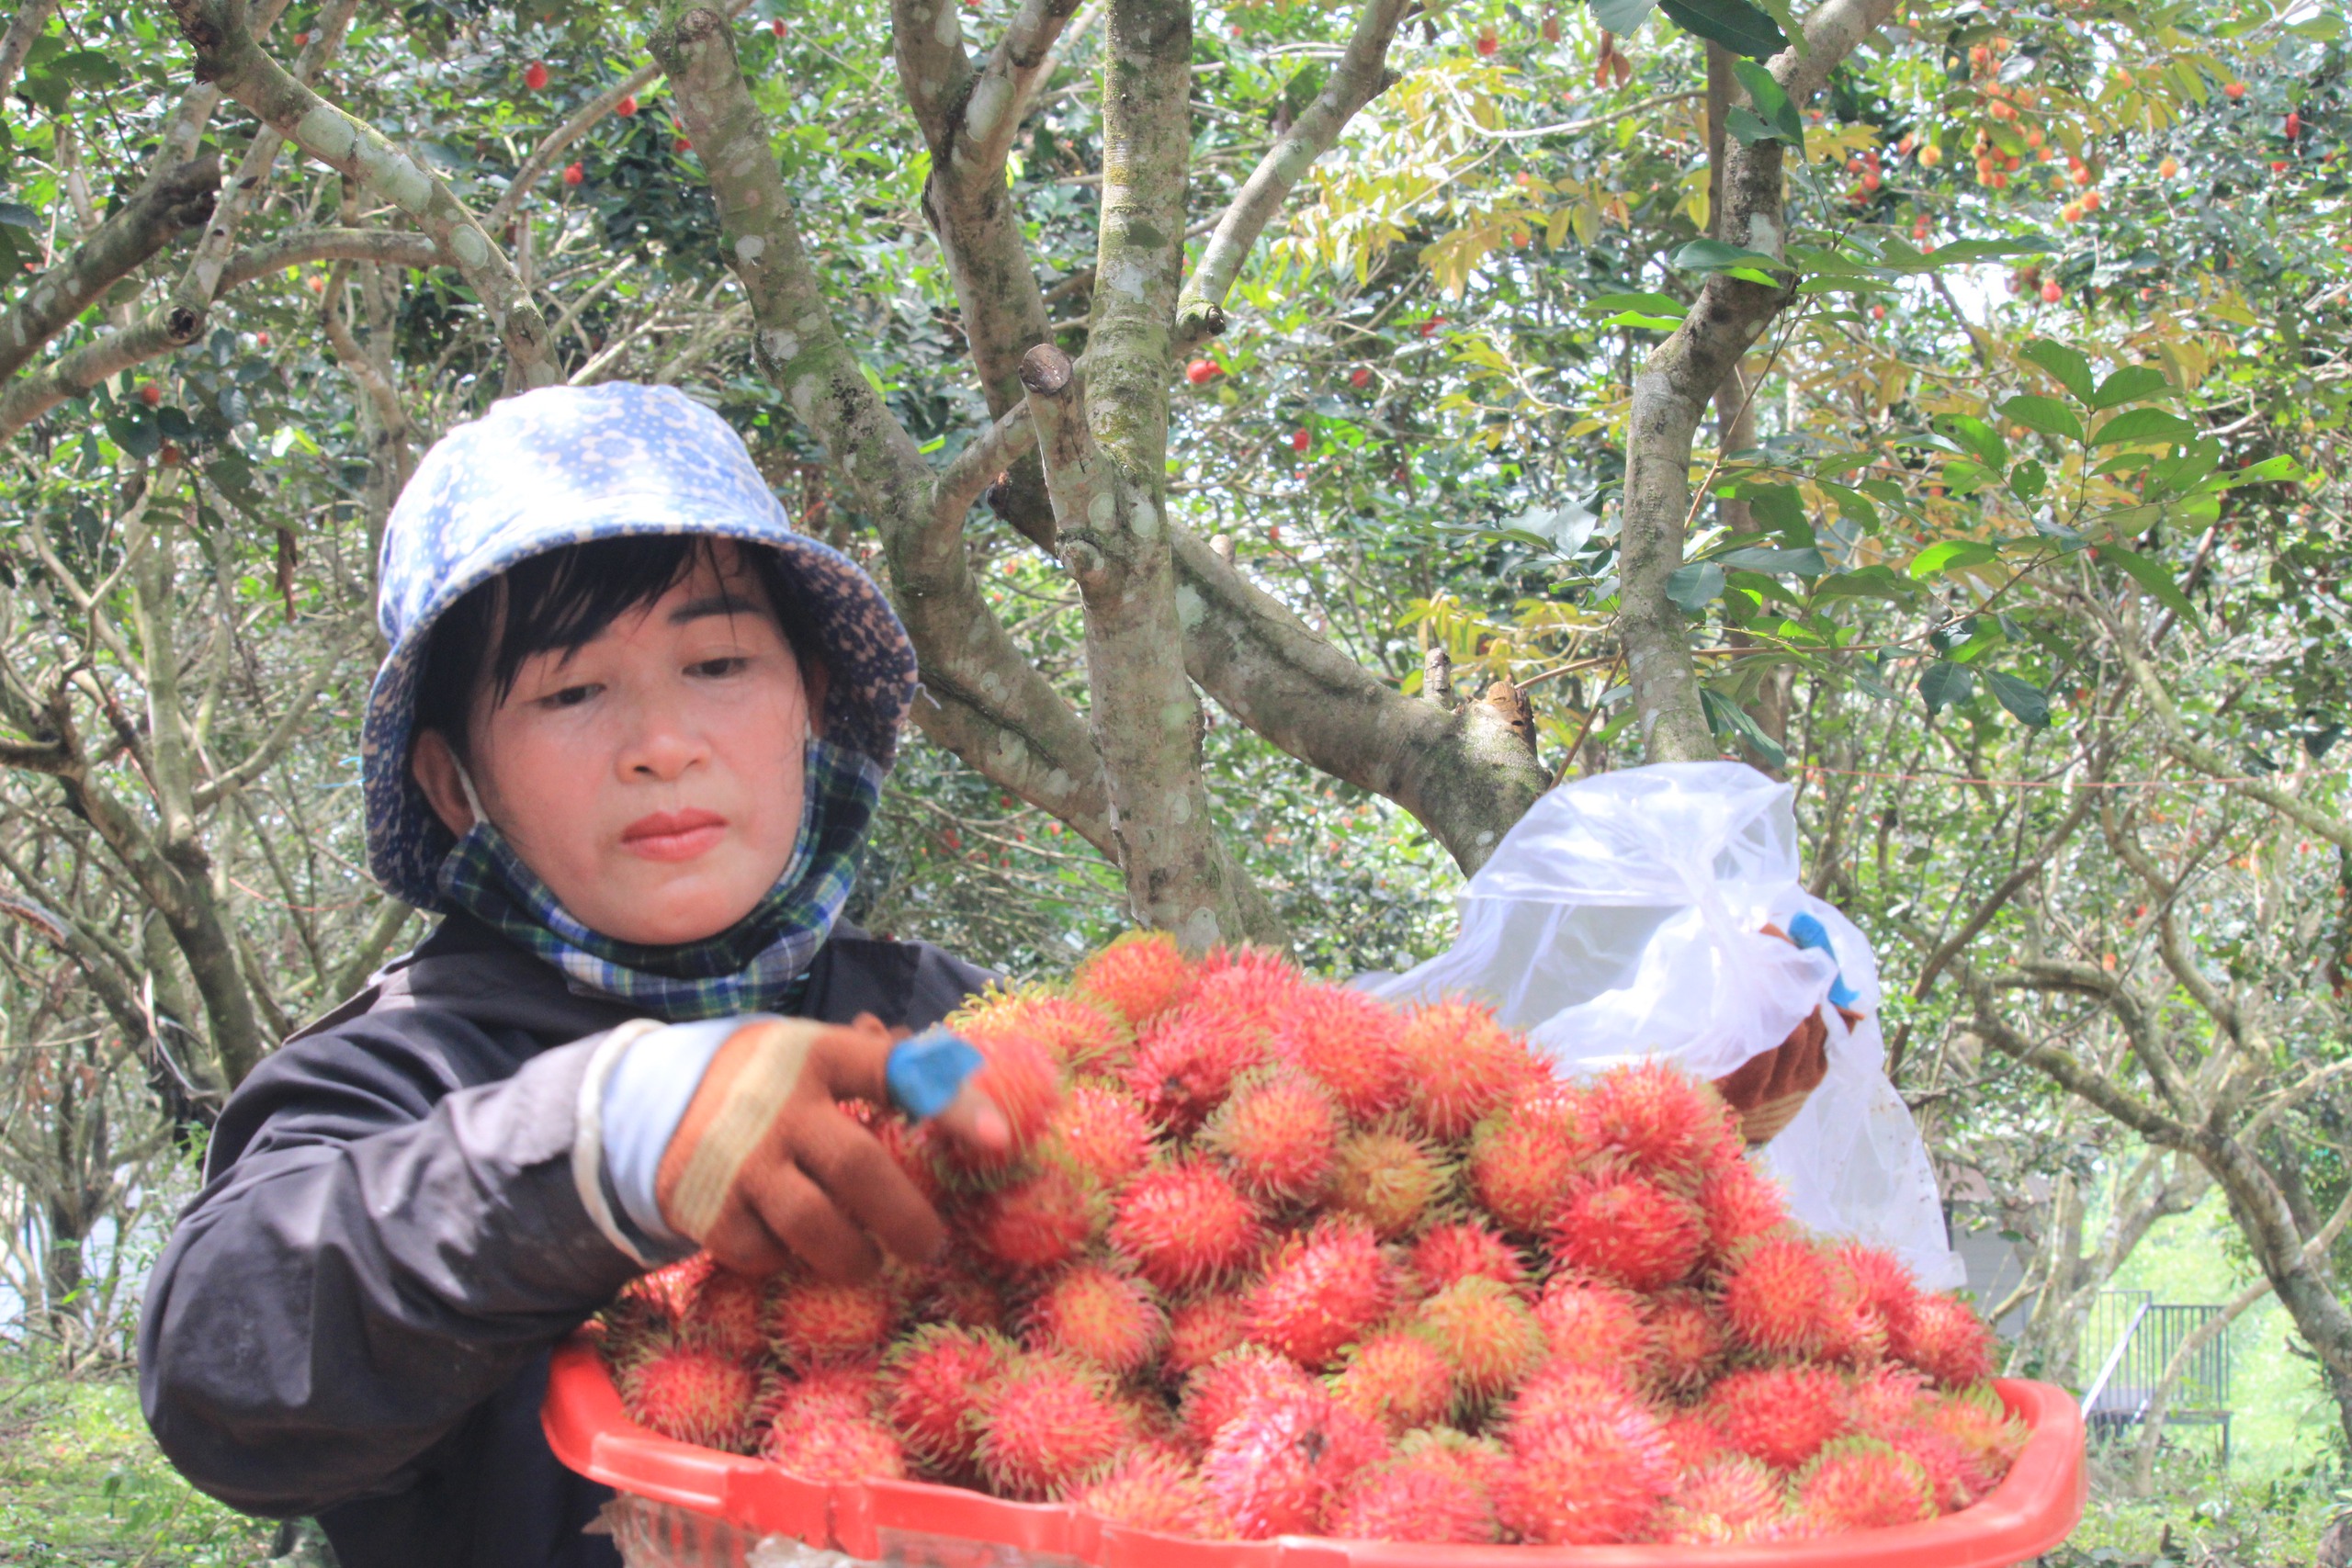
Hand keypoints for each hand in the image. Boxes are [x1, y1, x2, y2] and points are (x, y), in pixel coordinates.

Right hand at [654, 1014, 1008, 1280]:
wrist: (652, 1100)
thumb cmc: (769, 1082)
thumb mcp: (817, 1054)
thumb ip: (883, 1065)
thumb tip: (960, 1068)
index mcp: (820, 1058)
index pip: (895, 1075)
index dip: (949, 1105)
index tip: (999, 1138)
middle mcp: (780, 1107)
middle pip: (858, 1167)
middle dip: (905, 1219)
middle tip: (930, 1248)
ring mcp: (741, 1161)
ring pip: (812, 1225)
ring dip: (852, 1256)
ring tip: (867, 1262)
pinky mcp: (707, 1208)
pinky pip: (762, 1253)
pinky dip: (785, 1260)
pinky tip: (791, 1248)